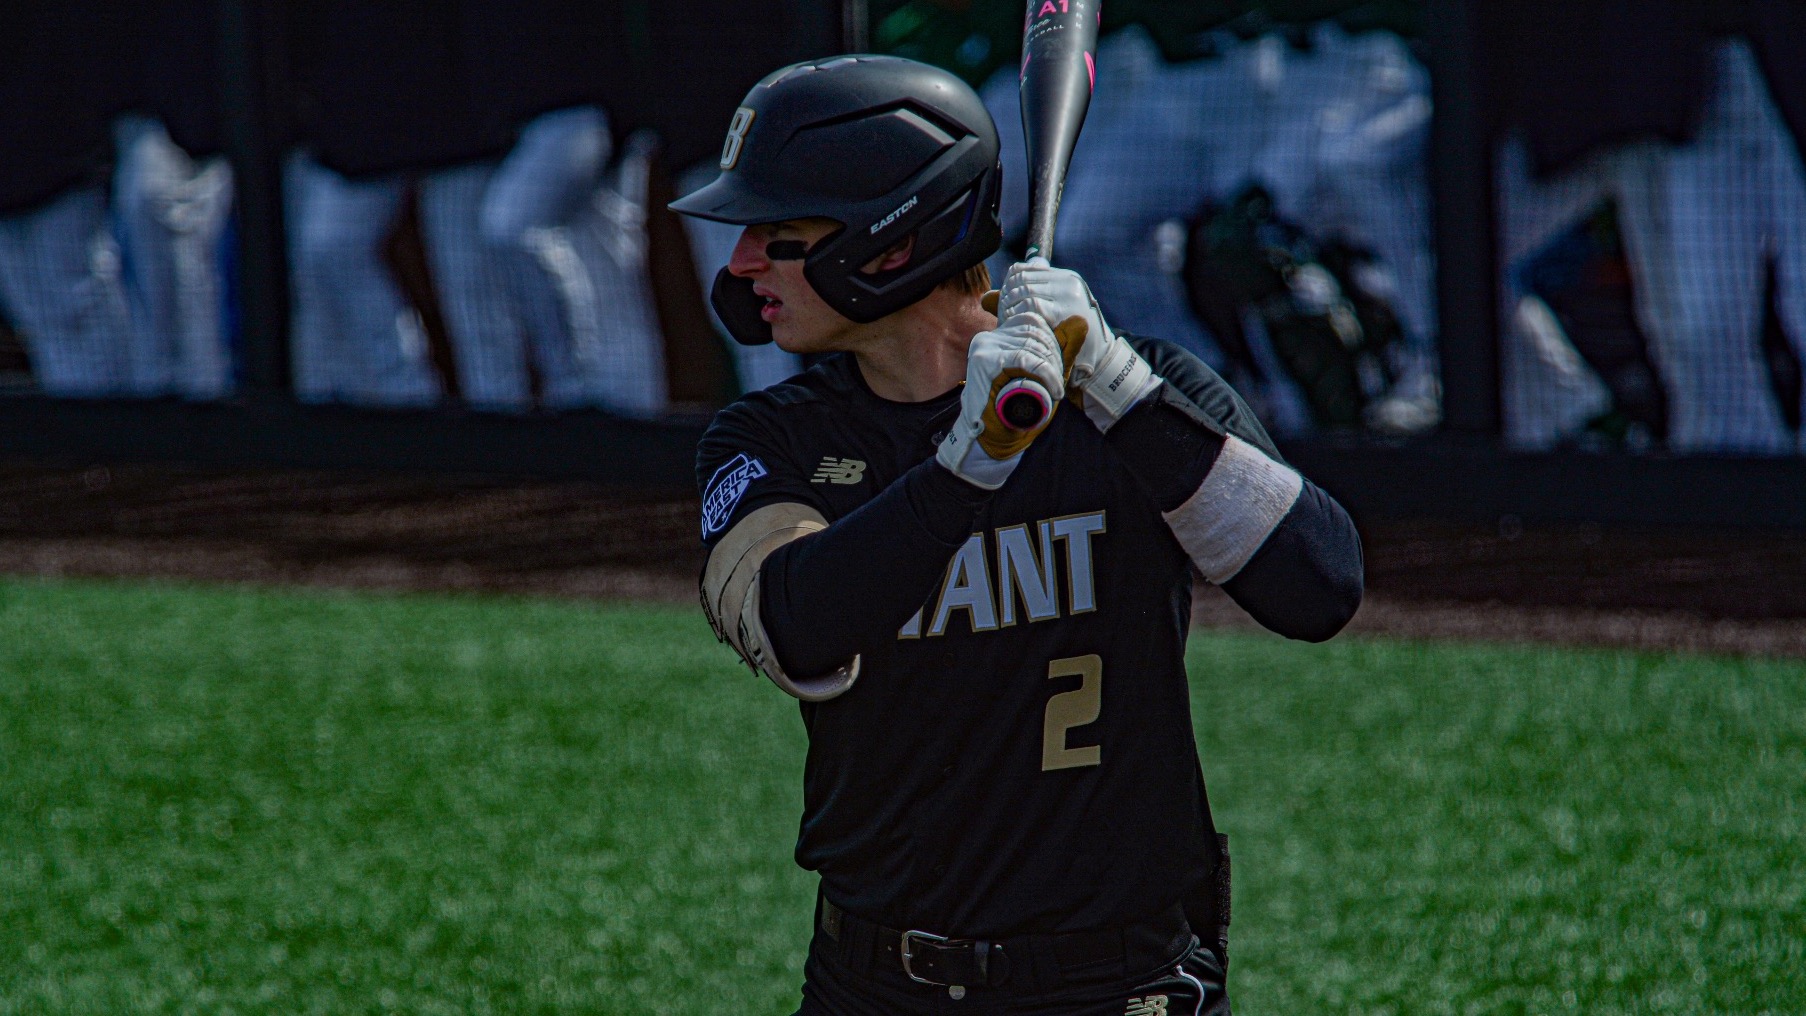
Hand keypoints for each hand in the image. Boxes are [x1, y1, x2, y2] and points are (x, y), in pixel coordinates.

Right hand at [936, 315, 1076, 488]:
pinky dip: (1045, 374)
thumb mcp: (1045, 376)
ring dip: (1052, 368)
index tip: (1056, 370)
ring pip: (1032, 344)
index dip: (1053, 342)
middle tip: (1058, 383)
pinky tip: (1054, 391)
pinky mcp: (985, 362)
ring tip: (1056, 390)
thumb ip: (1062, 348)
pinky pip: (1025, 358)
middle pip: (1034, 330)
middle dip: (1055, 356)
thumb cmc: (1016, 410)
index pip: (1033, 322)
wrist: (990, 442)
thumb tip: (1079, 321)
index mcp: (998, 336)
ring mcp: (984, 348)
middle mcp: (988, 337)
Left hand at [997, 258, 1158, 430]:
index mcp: (1063, 279)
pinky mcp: (1067, 309)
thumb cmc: (1067, 344)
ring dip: (1012, 309)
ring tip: (1011, 326)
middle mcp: (1068, 282)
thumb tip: (986, 298)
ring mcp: (1070, 294)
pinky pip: (1033, 306)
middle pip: (1021, 281)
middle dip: (1007, 299)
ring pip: (1025, 292)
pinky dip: (1022, 317)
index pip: (1021, 271)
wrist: (1097, 364)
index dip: (1006, 288)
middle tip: (1004, 319)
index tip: (1003, 307)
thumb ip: (1016, 305)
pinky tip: (1020, 330)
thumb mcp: (1043, 320)